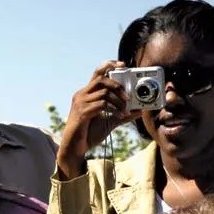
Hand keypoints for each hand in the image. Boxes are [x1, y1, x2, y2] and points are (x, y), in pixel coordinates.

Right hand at [56, 61, 143, 179]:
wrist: (75, 148)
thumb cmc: (88, 134)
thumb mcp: (110, 122)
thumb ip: (123, 115)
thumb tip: (139, 111)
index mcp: (86, 94)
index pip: (97, 73)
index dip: (109, 65)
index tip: (123, 65)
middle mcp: (81, 95)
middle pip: (101, 78)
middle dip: (117, 85)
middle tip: (128, 96)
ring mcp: (80, 103)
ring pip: (103, 92)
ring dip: (118, 101)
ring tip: (125, 110)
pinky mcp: (82, 113)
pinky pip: (101, 105)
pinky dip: (114, 109)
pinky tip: (120, 116)